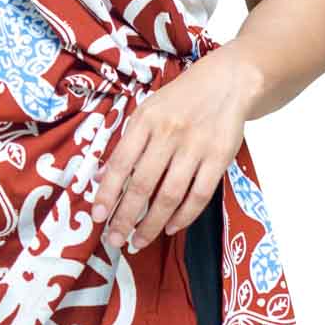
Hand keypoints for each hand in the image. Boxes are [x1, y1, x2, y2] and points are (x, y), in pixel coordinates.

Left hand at [92, 50, 253, 252]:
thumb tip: (103, 178)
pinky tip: (169, 227)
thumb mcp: (148, 111)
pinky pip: (199, 195)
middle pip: (143, 185)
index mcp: (146, 120)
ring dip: (151, 224)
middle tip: (114, 240)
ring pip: (170, 195)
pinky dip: (183, 216)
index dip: (107, 193)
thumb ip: (129, 142)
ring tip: (138, 241)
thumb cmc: (179, 100)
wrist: (227, 82)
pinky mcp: (220, 158)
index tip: (97, 217)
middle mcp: (169, 133)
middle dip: (125, 218)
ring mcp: (196, 147)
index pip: (120, 163)